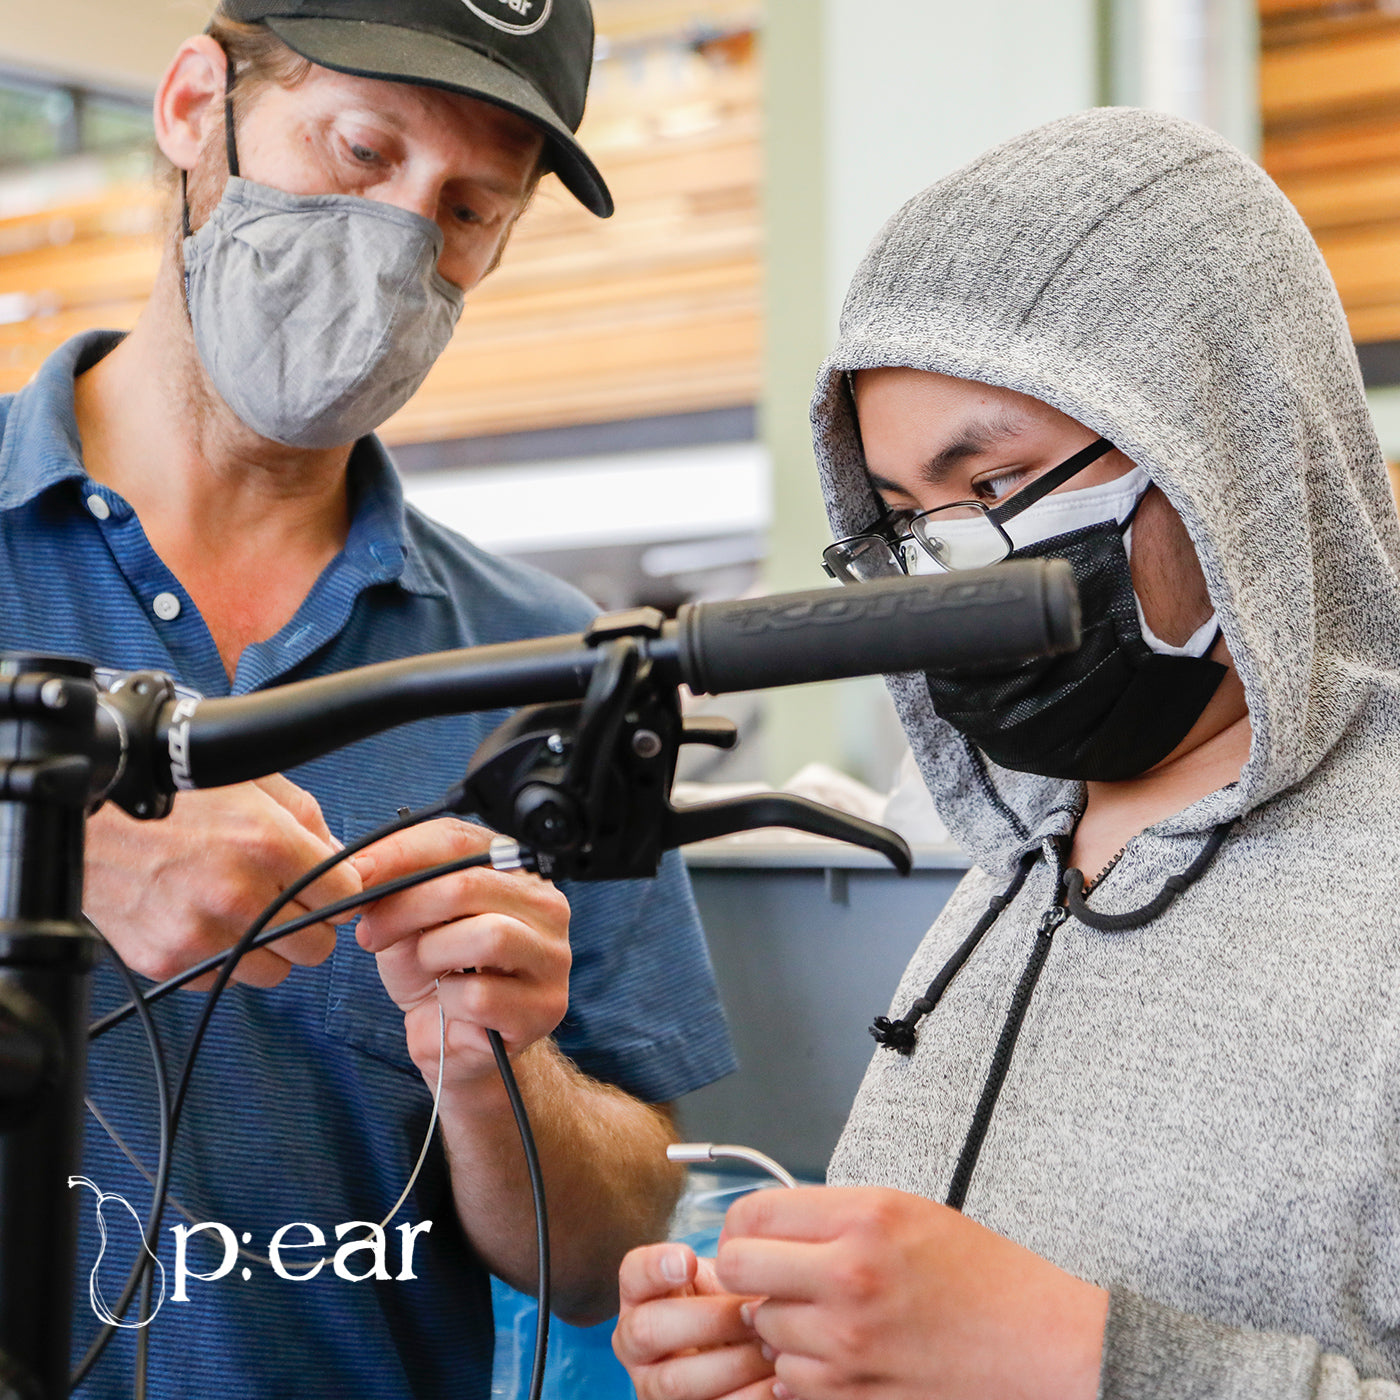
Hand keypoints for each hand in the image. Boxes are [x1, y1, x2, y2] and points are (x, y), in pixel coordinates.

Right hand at [85, 774, 361, 988]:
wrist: (83, 814)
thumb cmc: (167, 791)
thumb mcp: (250, 778)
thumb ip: (304, 817)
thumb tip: (338, 855)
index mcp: (265, 842)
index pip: (346, 896)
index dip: (342, 891)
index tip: (329, 887)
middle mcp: (235, 892)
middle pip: (318, 944)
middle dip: (310, 923)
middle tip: (287, 902)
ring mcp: (199, 932)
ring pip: (275, 972)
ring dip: (269, 948)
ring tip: (243, 911)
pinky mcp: (165, 959)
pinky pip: (223, 979)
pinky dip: (224, 959)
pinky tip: (207, 921)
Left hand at [351, 819, 571, 1090]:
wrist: (455, 1043)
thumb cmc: (437, 973)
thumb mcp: (406, 919)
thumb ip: (392, 886)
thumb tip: (357, 868)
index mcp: (513, 868)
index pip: (457, 839)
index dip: (399, 853)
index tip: (352, 872)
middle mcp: (545, 904)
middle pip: (469, 885)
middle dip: (405, 907)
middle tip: (371, 933)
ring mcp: (553, 955)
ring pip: (488, 936)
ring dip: (435, 954)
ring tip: (425, 968)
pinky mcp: (546, 1006)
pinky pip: (483, 995)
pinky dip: (450, 1001)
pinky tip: (449, 1004)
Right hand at [614, 1242, 773, 1399]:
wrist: (741, 1353)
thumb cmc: (732, 1306)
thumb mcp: (725, 1279)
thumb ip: (733, 1268)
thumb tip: (758, 1266)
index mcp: (641, 1295)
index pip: (633, 1274)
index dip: (654, 1267)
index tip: (688, 1260)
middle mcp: (635, 1342)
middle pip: (648, 1330)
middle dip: (708, 1321)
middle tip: (753, 1314)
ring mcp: (651, 1386)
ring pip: (675, 1381)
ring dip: (733, 1364)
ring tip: (772, 1350)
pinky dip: (750, 1396)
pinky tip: (779, 1381)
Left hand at [716, 1186, 1108, 1399]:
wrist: (1038, 1343)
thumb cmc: (981, 1274)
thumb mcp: (905, 1211)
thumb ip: (831, 1215)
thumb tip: (764, 1229)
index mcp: (863, 1219)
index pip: (750, 1215)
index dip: (743, 1226)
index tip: (752, 1235)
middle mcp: (849, 1277)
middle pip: (738, 1270)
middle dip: (747, 1273)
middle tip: (771, 1276)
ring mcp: (849, 1342)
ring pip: (763, 1328)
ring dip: (782, 1323)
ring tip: (826, 1314)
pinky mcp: (854, 1395)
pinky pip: (791, 1378)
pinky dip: (805, 1368)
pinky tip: (841, 1351)